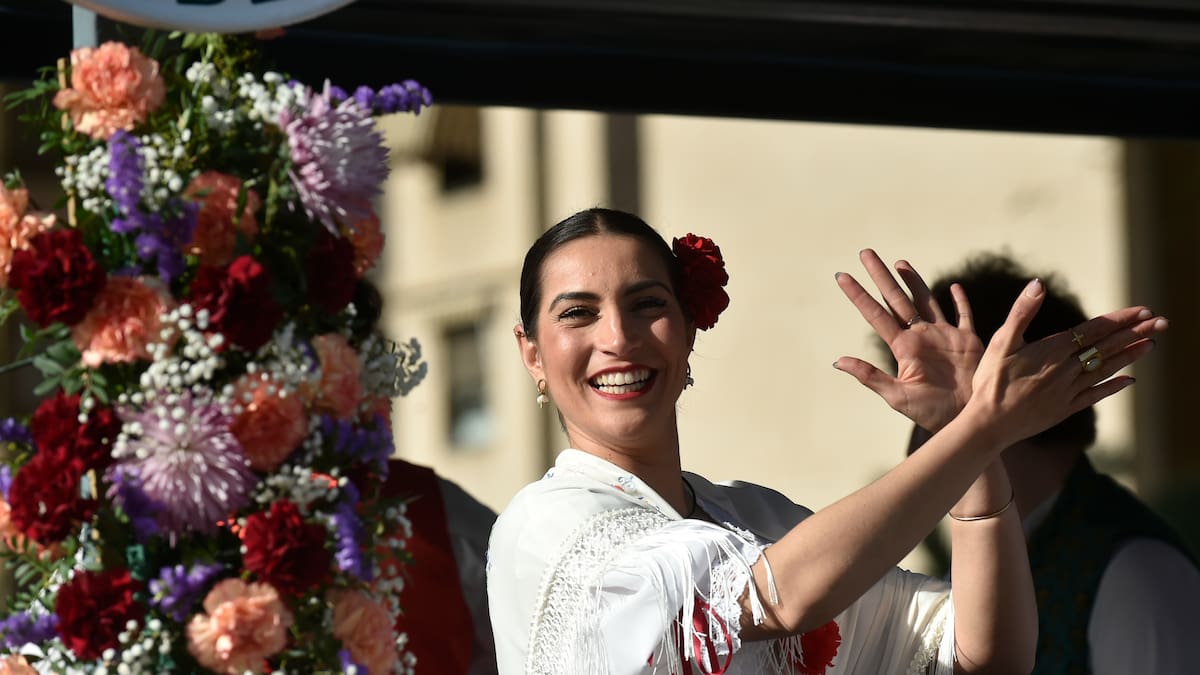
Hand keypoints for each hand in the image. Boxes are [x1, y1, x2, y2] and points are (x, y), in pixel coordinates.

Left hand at [834, 249, 982, 431]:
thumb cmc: (931, 414)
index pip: (875, 314)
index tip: (841, 275)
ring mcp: (944, 337)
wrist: (964, 421)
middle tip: (865, 252)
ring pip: (925, 301)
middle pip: (896, 299)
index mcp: (903, 347)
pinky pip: (964, 316)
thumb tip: (837, 361)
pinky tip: (954, 287)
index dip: (858, 295)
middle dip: (881, 276)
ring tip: (899, 263)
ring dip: (913, 282)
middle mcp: (920, 337)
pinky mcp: (968, 341)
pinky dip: (959, 301)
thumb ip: (870, 376)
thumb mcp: (897, 396)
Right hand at [966, 278, 1166, 445]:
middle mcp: (1067, 369)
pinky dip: (1113, 387)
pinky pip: (1096, 395)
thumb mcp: (1001, 341)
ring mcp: (1069, 390)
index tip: (1143, 311)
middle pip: (1107, 347)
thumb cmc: (990, 381)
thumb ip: (1021, 312)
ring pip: (1106, 369)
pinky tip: (1129, 381)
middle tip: (1162, 322)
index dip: (1120, 319)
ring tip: (1152, 345)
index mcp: (1053, 350)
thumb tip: (1038, 284)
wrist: (989, 424)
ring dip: (1130, 356)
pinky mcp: (1065, 408)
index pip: (1094, 330)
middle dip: (1136, 333)